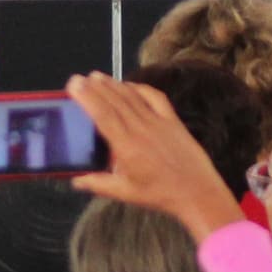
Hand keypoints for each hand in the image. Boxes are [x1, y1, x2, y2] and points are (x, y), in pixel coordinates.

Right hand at [68, 73, 243, 240]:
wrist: (197, 192)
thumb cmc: (160, 195)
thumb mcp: (125, 193)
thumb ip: (98, 184)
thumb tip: (76, 180)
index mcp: (127, 147)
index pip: (102, 115)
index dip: (87, 97)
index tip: (75, 84)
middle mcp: (141, 129)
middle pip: (114, 101)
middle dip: (95, 87)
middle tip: (80, 77)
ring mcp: (159, 122)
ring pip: (132, 97)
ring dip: (113, 84)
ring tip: (98, 76)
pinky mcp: (173, 120)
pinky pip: (155, 97)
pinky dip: (140, 88)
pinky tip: (130, 85)